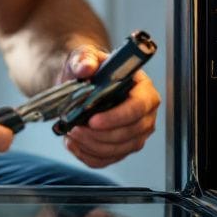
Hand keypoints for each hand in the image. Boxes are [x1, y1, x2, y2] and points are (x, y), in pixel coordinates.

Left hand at [59, 45, 160, 168]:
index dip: (117, 117)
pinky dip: (87, 155)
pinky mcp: (121, 148)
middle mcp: (145, 114)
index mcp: (142, 89)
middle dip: (99, 135)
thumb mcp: (86, 56)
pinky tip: (74, 143)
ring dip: (91, 145)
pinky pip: (107, 160)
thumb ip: (85, 59)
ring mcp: (135, 134)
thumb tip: (86, 67)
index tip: (93, 120)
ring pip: (118, 150)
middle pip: (130, 134)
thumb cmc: (92, 69)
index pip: (138, 107)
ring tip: (72, 133)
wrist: (81, 83)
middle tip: (75, 128)